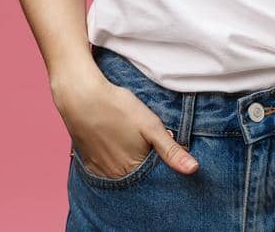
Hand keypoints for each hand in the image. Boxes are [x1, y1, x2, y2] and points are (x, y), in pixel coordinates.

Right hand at [54, 71, 199, 176]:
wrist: (80, 95)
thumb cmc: (117, 106)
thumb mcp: (150, 125)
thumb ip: (171, 150)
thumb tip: (194, 170)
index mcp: (133, 169)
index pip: (154, 180)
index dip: (161, 169)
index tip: (163, 157)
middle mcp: (115, 176)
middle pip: (136, 180)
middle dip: (145, 171)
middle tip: (144, 148)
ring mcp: (99, 171)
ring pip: (120, 177)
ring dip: (128, 169)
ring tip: (130, 149)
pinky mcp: (87, 162)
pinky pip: (104, 172)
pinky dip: (112, 165)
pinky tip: (115, 150)